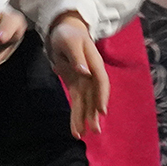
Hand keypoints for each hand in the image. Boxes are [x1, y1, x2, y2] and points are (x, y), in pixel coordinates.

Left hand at [46, 11, 110, 136]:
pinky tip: (76, 129)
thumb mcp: (70, 42)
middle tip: (95, 131)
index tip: (102, 111)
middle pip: (94, 97)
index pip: (101, 81)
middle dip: (94, 114)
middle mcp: (92, 76)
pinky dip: (76, 116)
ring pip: (86, 103)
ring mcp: (84, 82)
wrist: (64, 30)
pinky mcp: (75, 86)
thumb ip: (77, 57)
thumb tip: (84, 72)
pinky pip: (77, 103)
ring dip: (84, 119)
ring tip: (81, 135)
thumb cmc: (68, 34)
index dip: (102, 96)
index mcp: (94, 63)